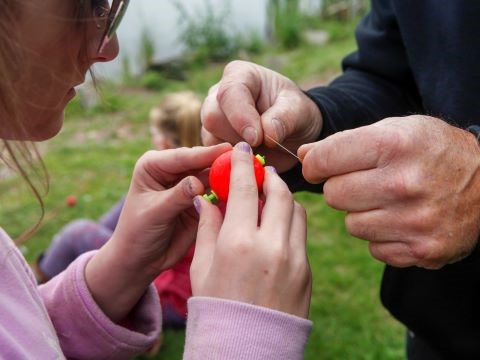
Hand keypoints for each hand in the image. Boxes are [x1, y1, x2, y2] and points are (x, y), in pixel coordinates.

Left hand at [85, 143, 231, 320]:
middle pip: (202, 162)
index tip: (228, 150)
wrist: (141, 259)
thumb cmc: (138, 233)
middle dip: (222, 162)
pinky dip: (230, 191)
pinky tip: (248, 189)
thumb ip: (176, 196)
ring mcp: (188, 184)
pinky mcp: (201, 199)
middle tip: (247, 159)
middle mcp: (173, 170)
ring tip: (253, 172)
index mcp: (154, 165)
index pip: (182, 157)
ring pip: (213, 176)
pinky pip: (218, 192)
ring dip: (229, 176)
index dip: (205, 154)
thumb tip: (197, 182)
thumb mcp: (154, 213)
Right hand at [191, 142, 311, 317]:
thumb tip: (208, 199)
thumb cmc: (216, 308)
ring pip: (296, 211)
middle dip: (270, 177)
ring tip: (269, 199)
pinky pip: (300, 235)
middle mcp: (271, 246)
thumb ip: (208, 227)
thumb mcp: (203, 266)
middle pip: (279, 193)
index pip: (245, 188)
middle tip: (261, 172)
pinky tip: (275, 229)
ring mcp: (294, 259)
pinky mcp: (307, 272)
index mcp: (238, 243)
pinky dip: (289, 223)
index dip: (242, 164)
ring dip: (283, 198)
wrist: (246, 350)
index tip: (242, 150)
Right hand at [202, 60, 322, 172]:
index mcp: (240, 75)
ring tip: (261, 152)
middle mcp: (218, 94)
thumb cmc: (295, 113)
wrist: (292, 133)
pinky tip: (251, 160)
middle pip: (213, 118)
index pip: (229, 93)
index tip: (257, 138)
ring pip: (211, 140)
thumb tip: (267, 133)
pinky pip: (212, 157)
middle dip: (238, 137)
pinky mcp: (212, 141)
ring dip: (236, 152)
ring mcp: (213, 118)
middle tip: (263, 146)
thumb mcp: (299, 111)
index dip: (241, 117)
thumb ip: (284, 118)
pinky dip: (231, 163)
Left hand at [299, 116, 479, 268]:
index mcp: (393, 145)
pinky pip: (374, 248)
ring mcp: (414, 221)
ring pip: (351, 224)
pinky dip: (382, 236)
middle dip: (342, 188)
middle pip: (334, 195)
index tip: (320, 167)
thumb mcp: (394, 129)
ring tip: (387, 200)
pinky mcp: (423, 250)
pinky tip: (402, 220)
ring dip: (362, 213)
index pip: (323, 161)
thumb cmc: (432, 150)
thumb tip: (302, 156)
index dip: (315, 164)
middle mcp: (403, 184)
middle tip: (365, 181)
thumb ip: (343, 142)